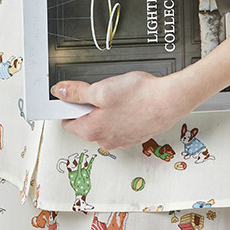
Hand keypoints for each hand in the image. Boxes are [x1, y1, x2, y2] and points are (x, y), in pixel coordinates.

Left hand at [51, 70, 191, 151]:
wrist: (170, 101)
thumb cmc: (140, 97)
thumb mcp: (101, 89)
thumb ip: (76, 92)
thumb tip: (60, 92)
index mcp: (92, 131)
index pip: (67, 122)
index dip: (69, 105)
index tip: (74, 95)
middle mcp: (106, 140)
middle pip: (86, 122)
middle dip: (91, 106)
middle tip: (103, 92)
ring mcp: (121, 140)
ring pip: (105, 123)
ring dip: (107, 110)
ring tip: (120, 96)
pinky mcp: (135, 136)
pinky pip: (120, 124)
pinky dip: (122, 113)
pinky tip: (131, 102)